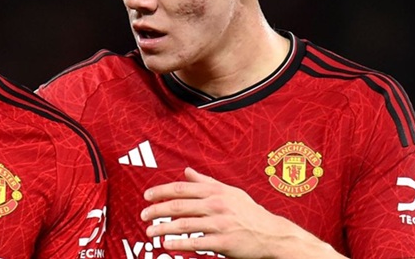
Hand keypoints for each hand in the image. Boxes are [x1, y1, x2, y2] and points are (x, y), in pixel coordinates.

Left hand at [141, 167, 343, 258]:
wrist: (272, 234)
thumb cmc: (249, 212)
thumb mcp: (230, 191)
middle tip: (143, 215)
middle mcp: (216, 205)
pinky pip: (196, 243)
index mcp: (216, 191)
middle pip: (179, 205)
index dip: (161, 191)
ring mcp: (220, 224)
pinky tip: (166, 244)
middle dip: (157, 210)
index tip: (146, 196)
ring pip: (184, 224)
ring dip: (163, 228)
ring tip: (150, 231)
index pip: (182, 188)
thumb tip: (187, 171)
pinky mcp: (224, 242)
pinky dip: (179, 243)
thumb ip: (206, 181)